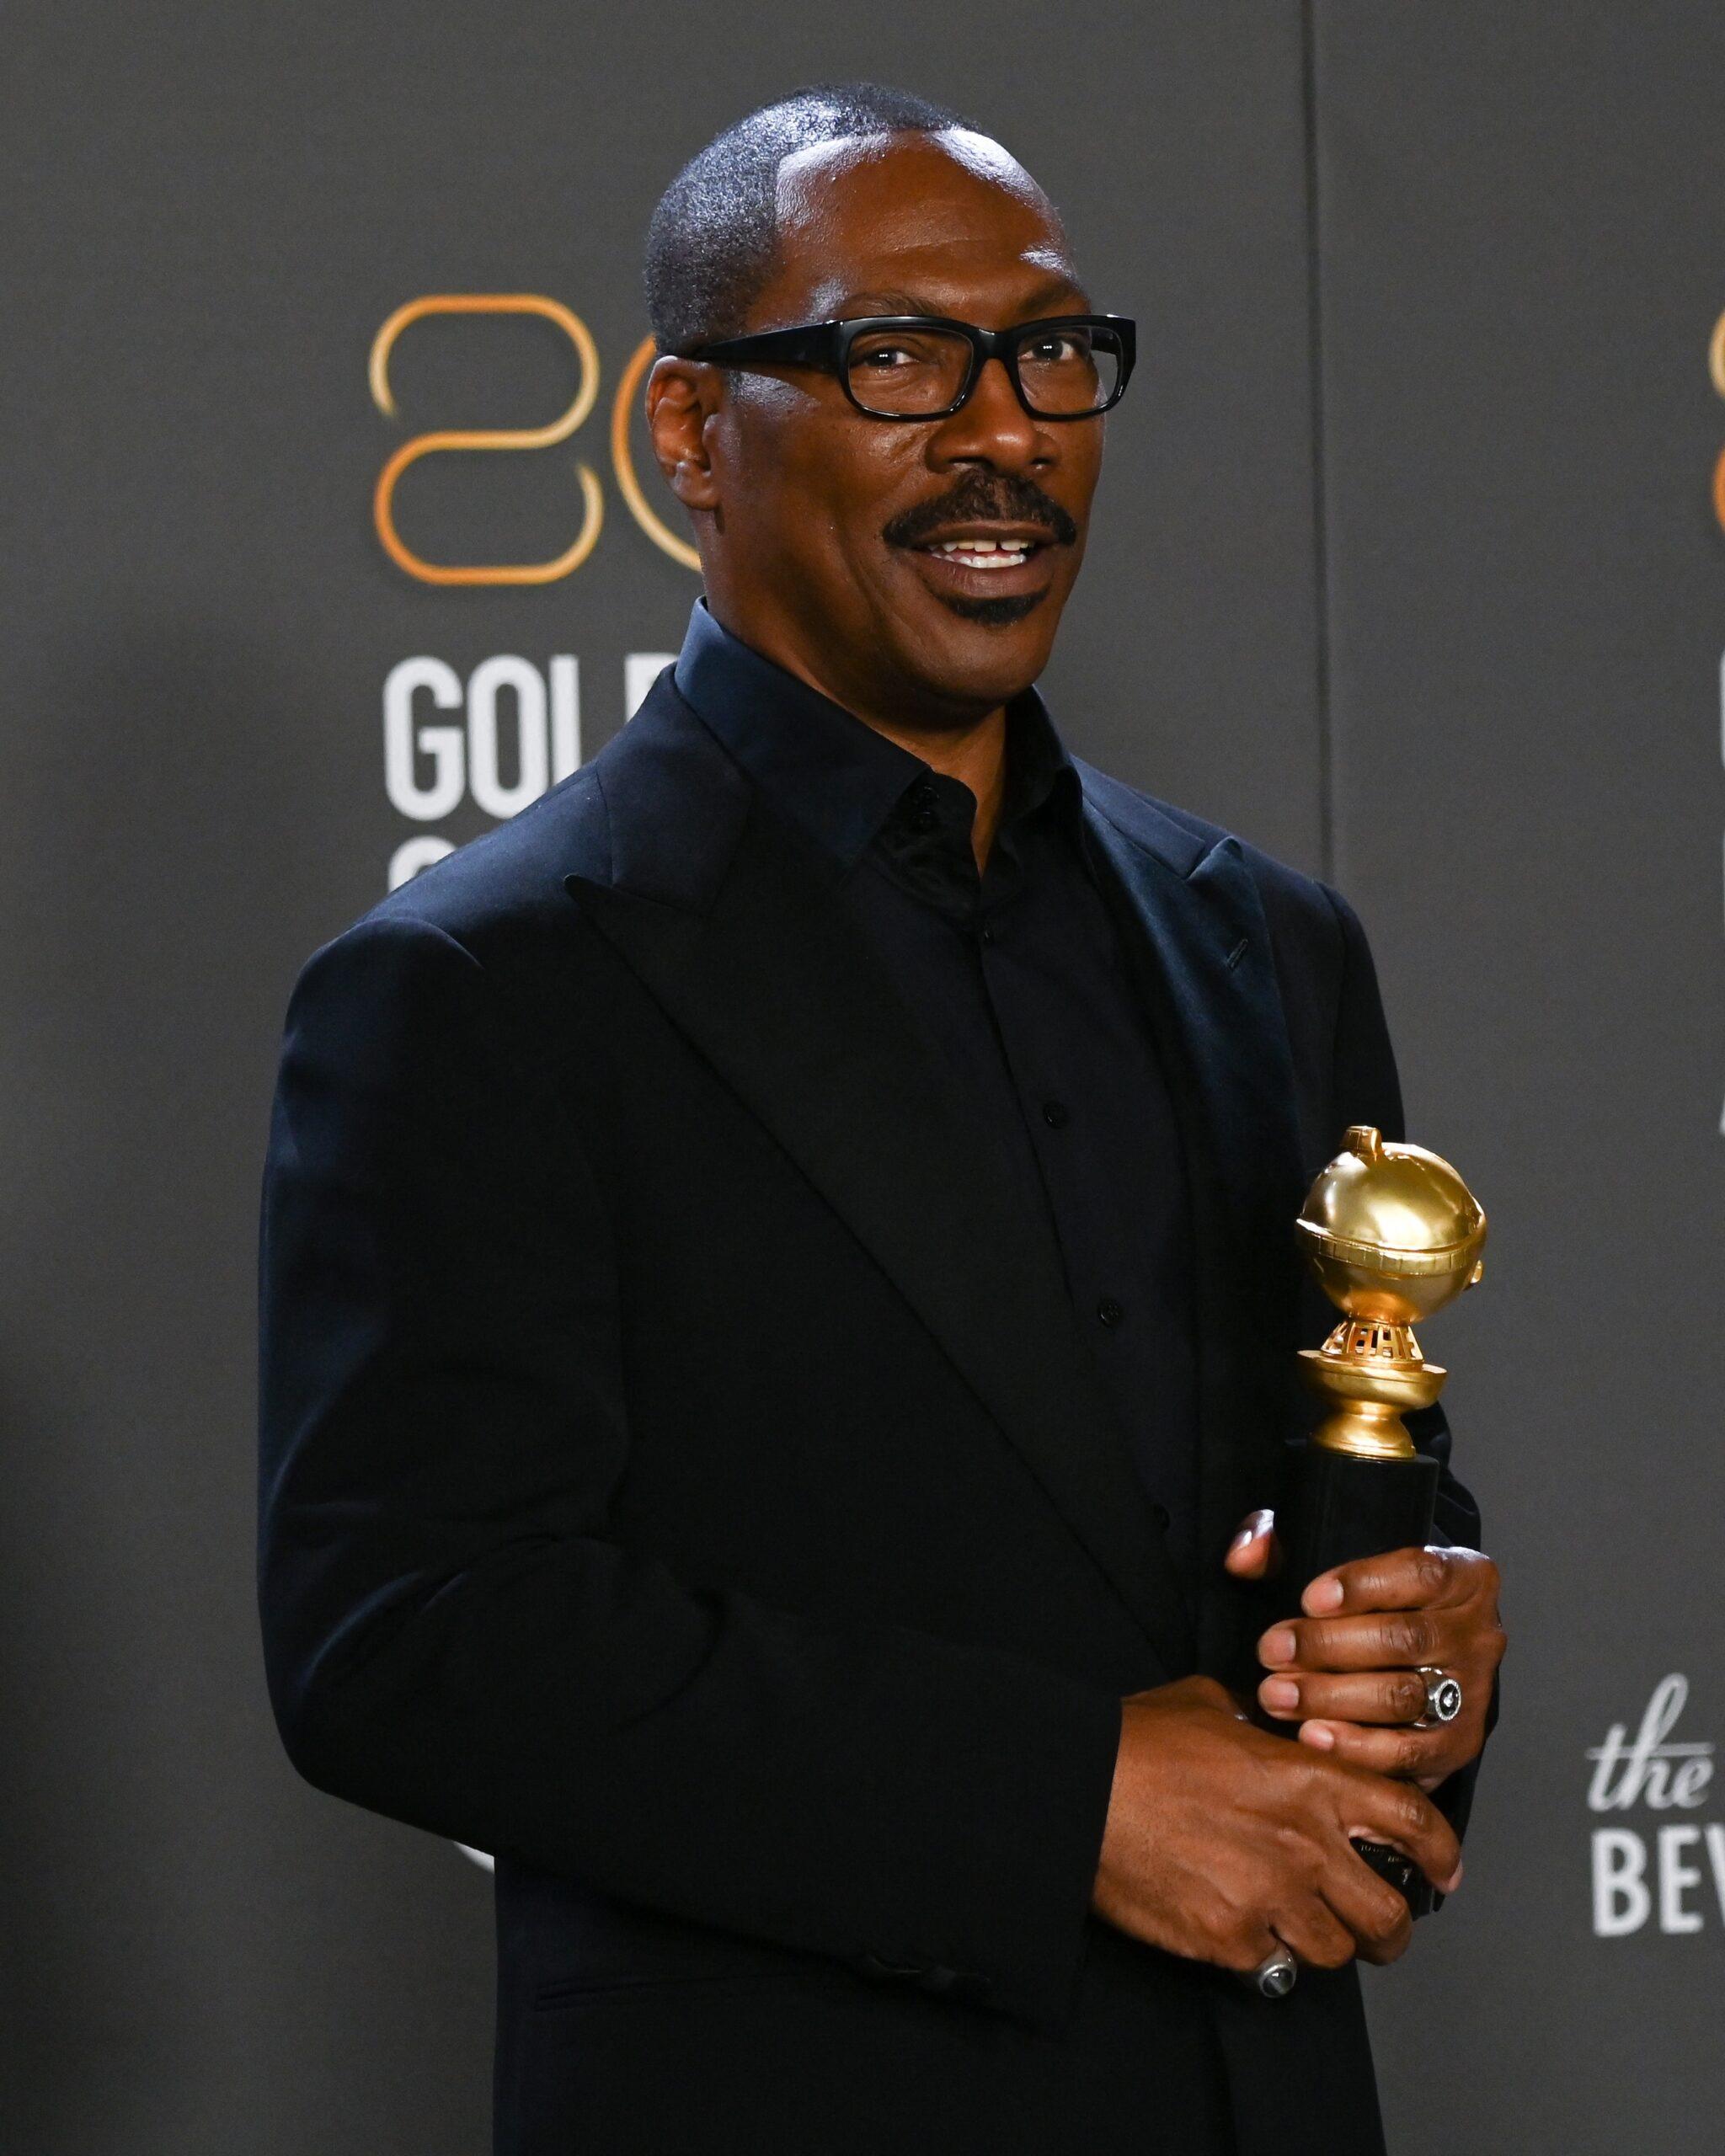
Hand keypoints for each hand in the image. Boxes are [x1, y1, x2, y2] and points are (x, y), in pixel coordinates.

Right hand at [1091, 1674, 1461, 1975]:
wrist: (1077, 1790)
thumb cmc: (1136, 1743)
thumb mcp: (1209, 1706)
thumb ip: (1257, 1726)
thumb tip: (1263, 1733)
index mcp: (1310, 1779)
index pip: (1413, 1821)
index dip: (1442, 1853)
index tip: (1444, 1871)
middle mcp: (1305, 1844)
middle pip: (1390, 1915)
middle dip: (1390, 1929)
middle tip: (1373, 1928)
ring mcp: (1270, 1899)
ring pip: (1333, 1953)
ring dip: (1318, 1944)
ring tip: (1290, 1927)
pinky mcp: (1229, 1941)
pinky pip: (1269, 1968)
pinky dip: (1259, 1957)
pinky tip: (1233, 1929)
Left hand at [1233, 1523, 1505, 1791]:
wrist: (1411, 1662)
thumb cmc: (1363, 1603)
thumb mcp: (1329, 1558)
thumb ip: (1280, 1543)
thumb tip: (1244, 1555)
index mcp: (1464, 1576)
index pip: (1420, 1573)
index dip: (1363, 1584)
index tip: (1308, 1598)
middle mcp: (1479, 1634)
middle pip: (1406, 1639)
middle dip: (1329, 1647)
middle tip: (1271, 1653)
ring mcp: (1473, 1695)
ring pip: (1406, 1697)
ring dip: (1333, 1699)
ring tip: (1278, 1695)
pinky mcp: (1459, 1746)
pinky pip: (1411, 1753)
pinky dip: (1359, 1748)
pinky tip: (1312, 1736)